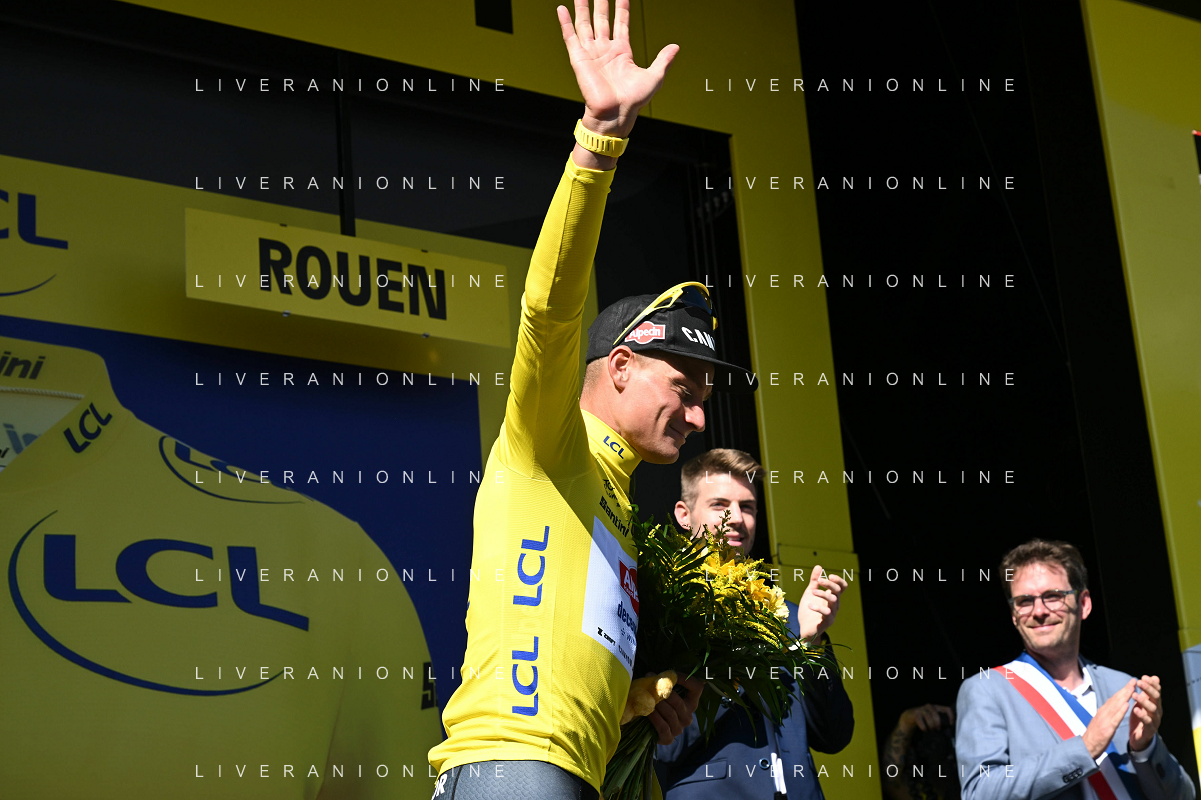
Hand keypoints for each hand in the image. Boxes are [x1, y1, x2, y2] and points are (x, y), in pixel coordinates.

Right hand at [557, 0, 677, 137]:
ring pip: (585, 24)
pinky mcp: (579, 59)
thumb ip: (663, 60)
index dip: (621, 8)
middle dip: (601, 2)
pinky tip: (562, 9)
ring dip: (582, 7)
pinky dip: (565, 23)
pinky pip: (570, 37)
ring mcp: (591, 53)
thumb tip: (676, 47)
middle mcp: (605, 50)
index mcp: (622, 52)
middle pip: (602, 19)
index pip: (621, 23)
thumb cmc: (633, 101)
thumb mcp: (654, 77)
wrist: (615, 114)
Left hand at [647, 673, 704, 745]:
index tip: (671, 674)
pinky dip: (655, 718)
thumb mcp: (662, 690)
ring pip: (670, 714)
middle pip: (678, 702)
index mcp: (691, 702)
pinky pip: (663, 727)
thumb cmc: (656, 702)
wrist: (645, 724)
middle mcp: (688, 716)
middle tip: (651, 686)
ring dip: (657, 705)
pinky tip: (647, 712)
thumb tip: (651, 675)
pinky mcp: (669, 738)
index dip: (686, 679)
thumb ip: (662, 681)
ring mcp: (679, 728)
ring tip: (647, 698)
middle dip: (664, 693)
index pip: (697, 687)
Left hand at [796, 565, 846, 641]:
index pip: (842, 587)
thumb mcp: (810, 593)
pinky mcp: (827, 622)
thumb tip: (819, 566)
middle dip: (829, 584)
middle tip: (820, 580)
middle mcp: (834, 604)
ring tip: (812, 591)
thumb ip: (814, 581)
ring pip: (833, 600)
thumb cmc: (808, 611)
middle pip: (838, 591)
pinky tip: (809, 605)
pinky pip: (827, 613)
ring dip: (823, 594)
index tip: (830, 575)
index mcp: (832, 597)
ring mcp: (832, 613)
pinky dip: (818, 607)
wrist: (804, 628)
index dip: (839, 580)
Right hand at [898, 704, 954, 734]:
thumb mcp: (932, 717)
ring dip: (931, 727)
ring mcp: (922, 709)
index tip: (951, 724)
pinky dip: (924, 728)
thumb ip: (939, 720)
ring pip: (929, 719)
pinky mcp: (916, 713)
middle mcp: (929, 706)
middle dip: (937, 724)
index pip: (946, 709)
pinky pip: (922, 723)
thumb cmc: (924, 718)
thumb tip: (948, 730)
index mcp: (936, 707)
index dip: (950, 716)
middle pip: (936, 716)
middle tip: (937, 730)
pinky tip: (925, 730)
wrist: (910, 715)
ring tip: (931, 730)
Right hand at [1082, 679, 1134, 758]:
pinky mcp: (1107, 729)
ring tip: (1132, 688)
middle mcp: (1103, 713)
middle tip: (1134, 680)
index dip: (1123, 691)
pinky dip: (1121, 710)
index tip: (1131, 684)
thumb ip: (1107, 714)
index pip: (1114, 699)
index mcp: (1102, 712)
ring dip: (1124, 696)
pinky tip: (1127, 704)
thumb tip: (1114, 707)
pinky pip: (1115, 718)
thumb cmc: (1094, 737)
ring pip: (1116, 706)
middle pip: (1115, 699)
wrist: (1085, 748)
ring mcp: (1104, 720)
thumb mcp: (1100, 722)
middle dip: (1125, 689)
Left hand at [1129, 675, 1161, 751]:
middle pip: (1156, 699)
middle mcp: (1157, 711)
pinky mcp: (1149, 730)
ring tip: (1134, 695)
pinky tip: (1135, 709)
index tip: (1143, 677)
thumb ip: (1147, 691)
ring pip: (1153, 710)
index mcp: (1155, 704)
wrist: (1138, 737)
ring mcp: (1155, 721)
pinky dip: (1142, 715)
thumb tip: (1155, 677)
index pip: (1157, 692)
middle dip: (1148, 689)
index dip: (1152, 684)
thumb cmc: (1140, 717)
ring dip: (1144, 701)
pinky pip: (1148, 722)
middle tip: (1139, 682)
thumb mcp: (1143, 702)